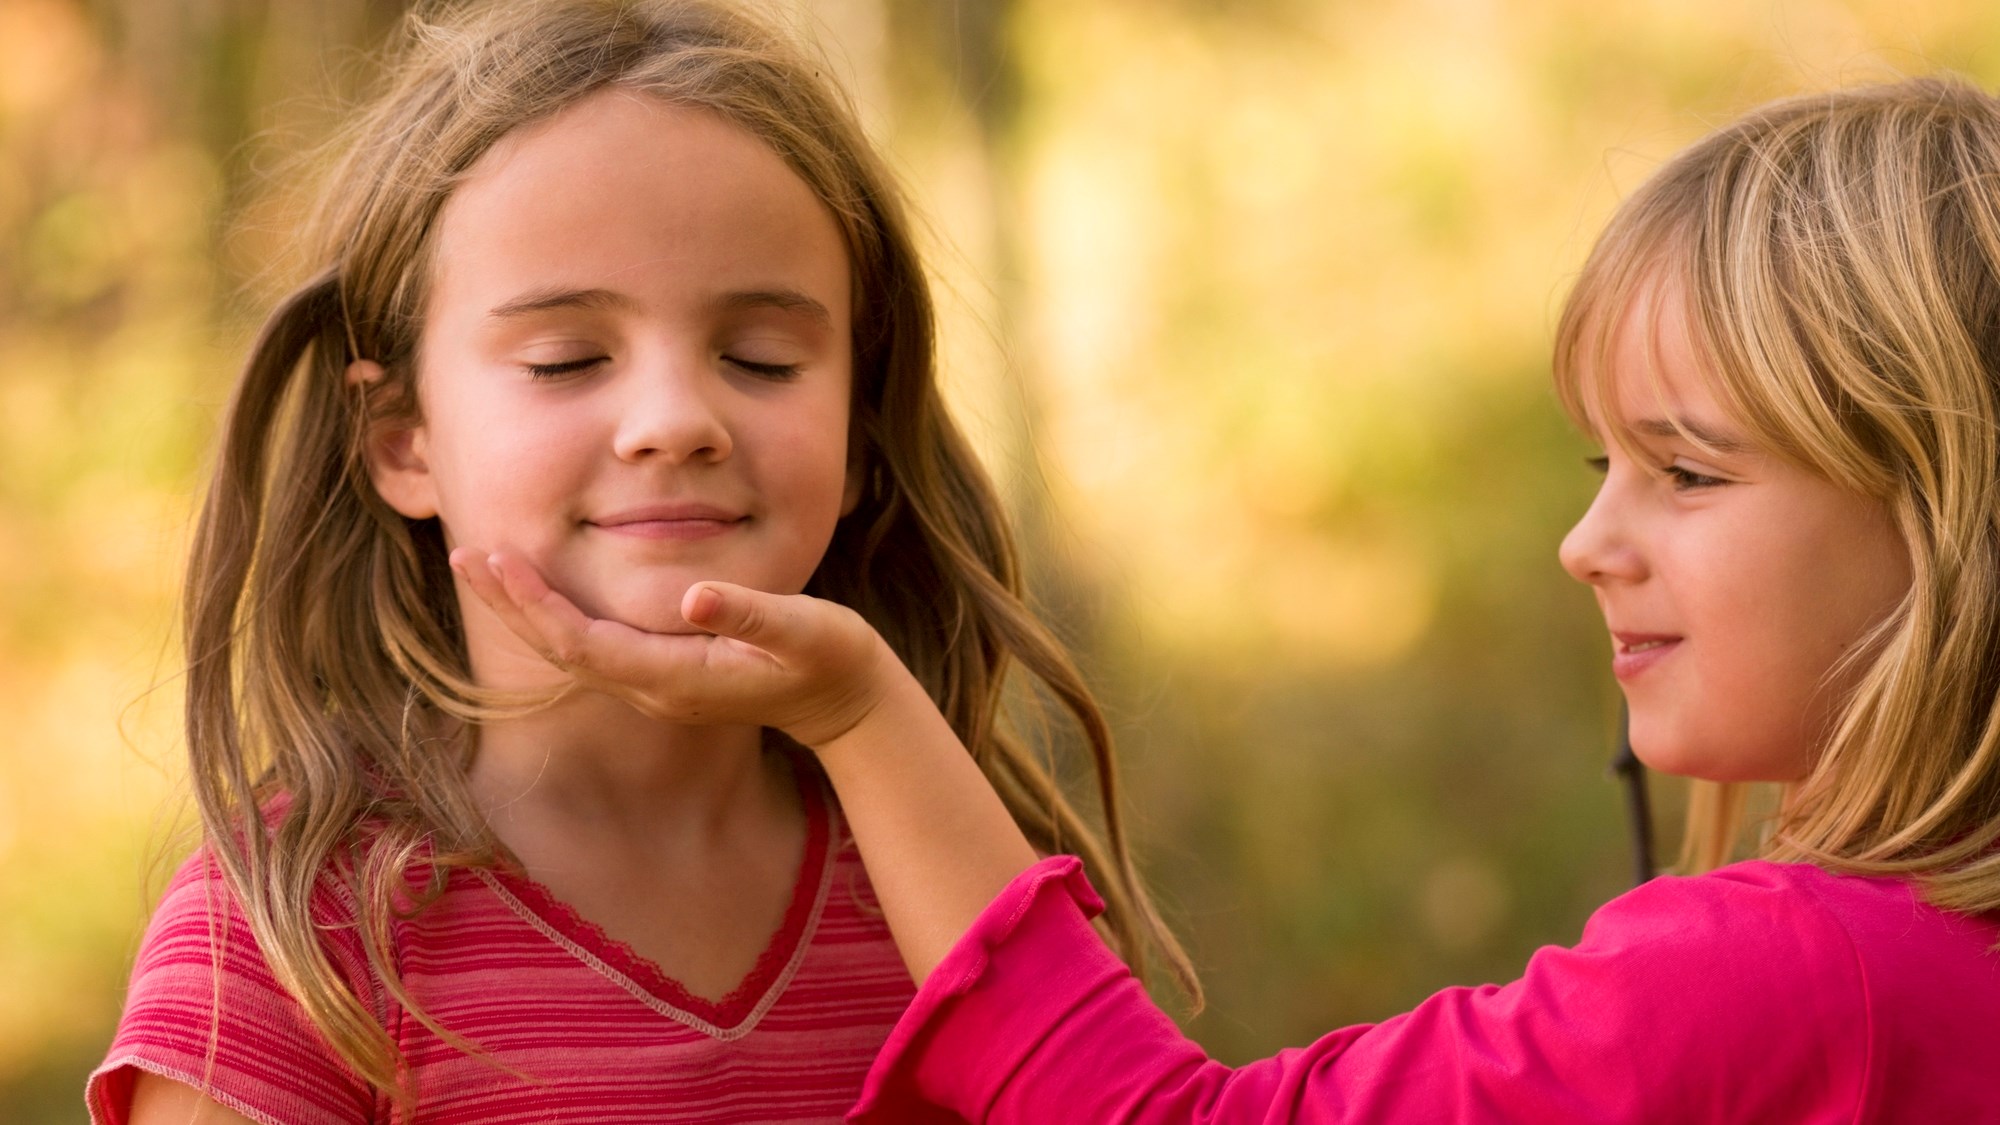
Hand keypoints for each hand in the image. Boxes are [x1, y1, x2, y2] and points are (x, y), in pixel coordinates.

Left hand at [449, 548, 898, 747]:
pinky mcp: (661, 672)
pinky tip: (538, 588)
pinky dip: (556, 613)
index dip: (536, 605)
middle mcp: (652, 688)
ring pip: (571, 648)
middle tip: (464, 554)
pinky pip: (591, 644)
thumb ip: (752, 614)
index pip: (583, 644)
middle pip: (562, 650)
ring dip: (526, 609)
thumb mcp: (806, 630)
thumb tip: (693, 596)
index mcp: (674, 678)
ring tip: (485, 565)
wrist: (844, 701)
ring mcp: (654, 685)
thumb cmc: (830, 658)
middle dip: (512, 603)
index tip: (497, 561)